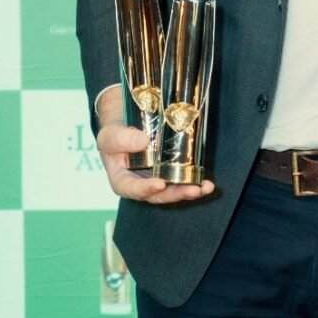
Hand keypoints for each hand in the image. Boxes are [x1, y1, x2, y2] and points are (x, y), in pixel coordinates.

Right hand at [96, 88, 214, 204]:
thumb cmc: (114, 134)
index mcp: (123, 181)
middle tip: (193, 190)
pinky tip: (207, 182)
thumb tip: (144, 141)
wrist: (125, 122)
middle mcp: (141, 184)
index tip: (159, 184)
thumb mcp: (110, 135)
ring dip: (190, 190)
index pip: (132, 189)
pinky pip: (182, 178)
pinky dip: (194, 180)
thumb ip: (122, 139)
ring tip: (206, 187)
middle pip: (159, 194)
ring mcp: (157, 177)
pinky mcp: (170, 170)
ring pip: (173, 189)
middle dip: (176, 193)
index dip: (146, 189)